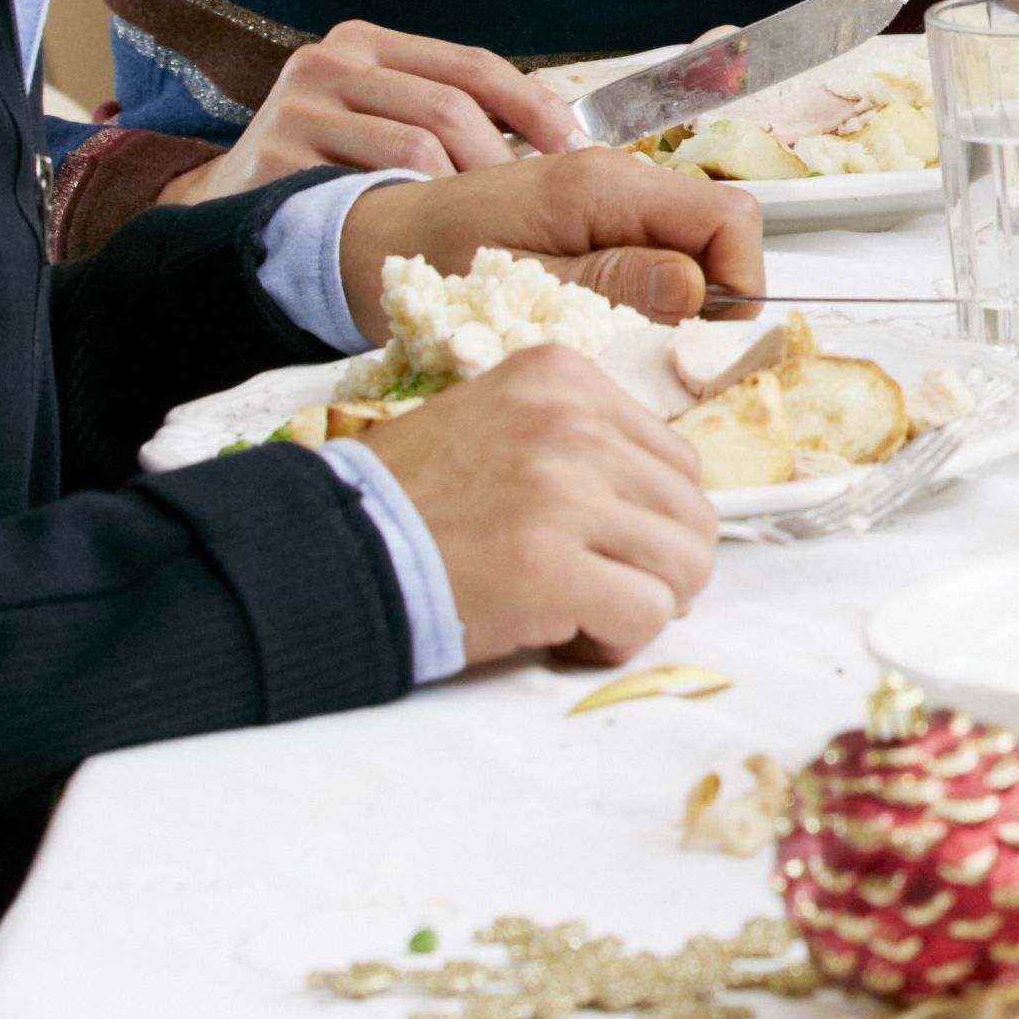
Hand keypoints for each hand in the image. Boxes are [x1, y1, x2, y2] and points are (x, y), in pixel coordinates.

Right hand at [178, 21, 577, 201]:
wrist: (226, 210)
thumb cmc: (330, 169)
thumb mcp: (383, 122)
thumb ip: (451, 117)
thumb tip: (564, 144)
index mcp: (367, 44)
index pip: (472, 65)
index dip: (535, 106)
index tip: (581, 149)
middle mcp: (328, 62)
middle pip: (449, 107)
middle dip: (506, 163)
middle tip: (538, 209)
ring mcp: (296, 106)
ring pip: (416, 150)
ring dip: (463, 197)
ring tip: (487, 231)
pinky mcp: (275, 157)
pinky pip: (369, 190)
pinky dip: (411, 216)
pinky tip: (430, 240)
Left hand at [343, 151, 766, 340]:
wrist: (367, 246)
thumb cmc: (431, 264)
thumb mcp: (521, 289)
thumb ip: (609, 286)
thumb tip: (694, 289)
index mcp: (605, 186)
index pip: (729, 218)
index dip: (739, 282)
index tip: (707, 339)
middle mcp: (617, 181)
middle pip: (717, 234)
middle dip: (708, 299)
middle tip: (658, 351)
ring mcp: (608, 200)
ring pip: (690, 249)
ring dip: (673, 303)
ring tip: (619, 341)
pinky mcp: (595, 224)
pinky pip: (653, 257)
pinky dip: (644, 299)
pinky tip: (599, 327)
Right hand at [348, 349, 722, 666]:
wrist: (326, 554)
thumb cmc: (411, 505)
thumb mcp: (499, 427)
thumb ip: (581, 445)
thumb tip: (665, 500)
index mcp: (562, 378)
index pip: (676, 458)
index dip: (648, 517)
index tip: (602, 543)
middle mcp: (571, 423)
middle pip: (692, 512)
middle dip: (657, 565)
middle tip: (599, 587)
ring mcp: (564, 492)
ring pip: (685, 565)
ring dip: (641, 603)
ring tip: (578, 610)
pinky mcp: (551, 567)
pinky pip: (647, 615)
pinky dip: (616, 640)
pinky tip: (564, 634)